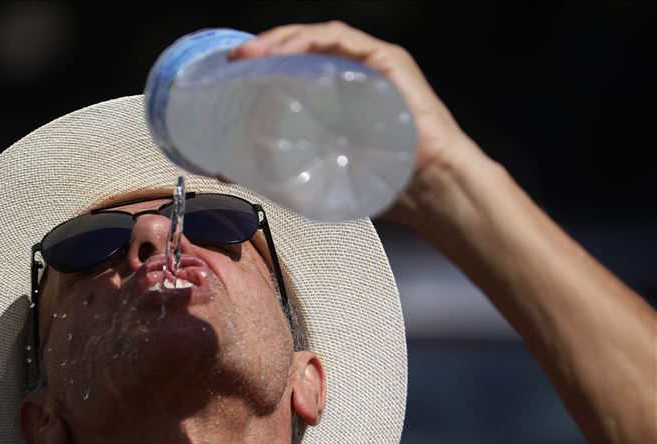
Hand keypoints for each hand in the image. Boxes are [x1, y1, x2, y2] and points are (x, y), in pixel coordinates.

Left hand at [229, 21, 487, 225]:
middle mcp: (353, 74)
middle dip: (265, 48)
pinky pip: (343, 39)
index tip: (232, 71)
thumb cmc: (383, 184)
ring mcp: (371, 64)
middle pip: (303, 49)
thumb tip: (229, 173)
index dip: (262, 64)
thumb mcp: (321, 172)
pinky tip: (286, 50)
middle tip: (235, 60)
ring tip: (253, 53)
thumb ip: (285, 167)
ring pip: (319, 38)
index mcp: (337, 96)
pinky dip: (311, 40)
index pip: (295, 67)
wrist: (431, 188)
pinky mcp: (388, 61)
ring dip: (282, 40)